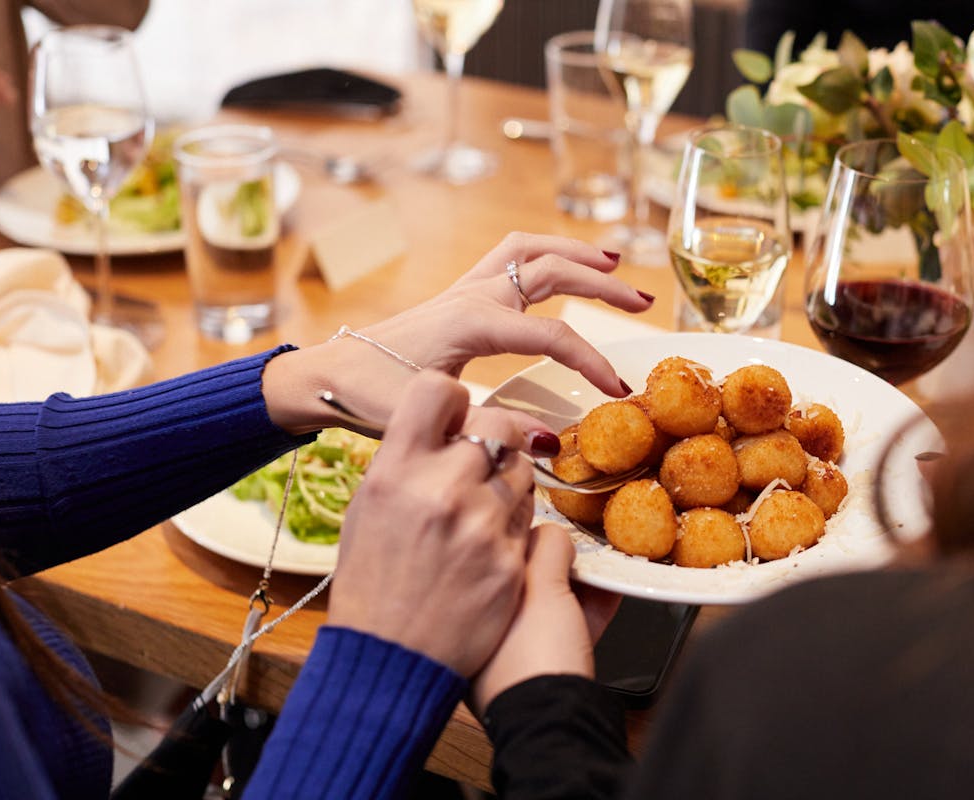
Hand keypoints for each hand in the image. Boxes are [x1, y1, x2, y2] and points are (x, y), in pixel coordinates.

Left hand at [262, 232, 652, 450]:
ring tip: (615, 264)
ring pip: (531, 251)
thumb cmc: (369, 396)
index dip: (592, 361)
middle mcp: (473, 296)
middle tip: (643, 304)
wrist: (330, 373)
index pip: (552, 334)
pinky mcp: (461, 293)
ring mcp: (466, 288)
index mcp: (472, 324)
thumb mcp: (431, 420)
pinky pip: (512, 257)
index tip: (619, 389)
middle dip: (602, 286)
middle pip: (553, 271)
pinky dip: (547, 252)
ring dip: (576, 252)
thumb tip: (547, 443)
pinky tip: (566, 264)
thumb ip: (490, 430)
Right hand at [326, 371, 534, 675]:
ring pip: (523, 467)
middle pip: (497, 421)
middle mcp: (441, 490)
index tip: (453, 416)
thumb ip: (405, 459)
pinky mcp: (512, 560)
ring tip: (478, 509)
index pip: (438, 389)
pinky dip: (514, 521)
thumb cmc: (372, 583)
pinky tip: (488, 543)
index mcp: (395, 471)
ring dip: (508, 478)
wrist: (392, 658)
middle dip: (493, 436)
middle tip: (479, 460)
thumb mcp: (367, 508)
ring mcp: (482, 526)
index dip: (451, 398)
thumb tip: (443, 425)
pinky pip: (531, 516)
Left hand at [470, 524, 620, 713]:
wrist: (561, 725)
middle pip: (524, 579)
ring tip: (601, 562)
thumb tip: (553, 532)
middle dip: (555, 559)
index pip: (493, 558)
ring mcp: (518, 653)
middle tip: (576, 542)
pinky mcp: (550, 668)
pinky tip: (613, 588)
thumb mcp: (541, 588)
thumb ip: (546, 550)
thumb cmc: (533, 663)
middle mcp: (488, 635)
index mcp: (467, 613)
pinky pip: (571, 627)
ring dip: (579, 582)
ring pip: (551, 603)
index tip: (545, 521)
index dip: (521, 535)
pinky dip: (592, 607)